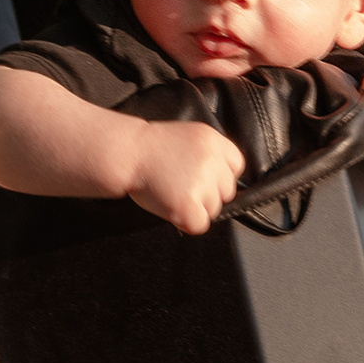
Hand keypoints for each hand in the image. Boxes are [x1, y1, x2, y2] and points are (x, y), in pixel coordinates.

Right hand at [122, 121, 243, 235]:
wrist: (127, 153)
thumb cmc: (151, 148)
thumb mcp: (188, 138)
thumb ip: (210, 154)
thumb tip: (225, 181)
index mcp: (214, 140)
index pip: (236, 166)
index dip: (220, 176)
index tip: (204, 177)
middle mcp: (212, 160)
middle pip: (227, 191)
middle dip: (208, 193)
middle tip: (182, 186)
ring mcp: (202, 182)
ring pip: (214, 209)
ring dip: (196, 208)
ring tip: (173, 193)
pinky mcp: (189, 204)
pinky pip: (200, 224)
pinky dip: (186, 222)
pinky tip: (172, 206)